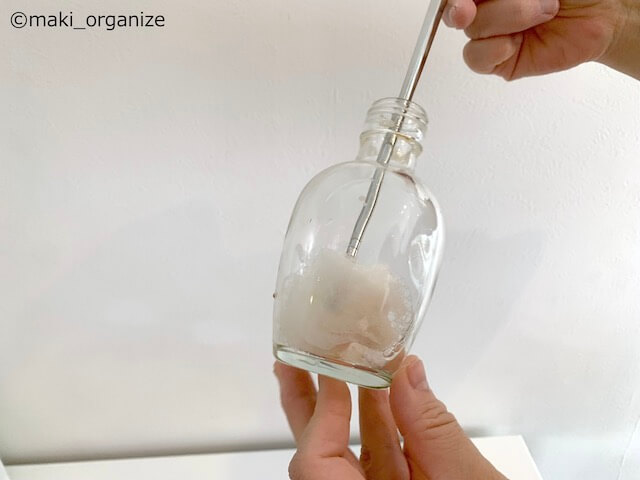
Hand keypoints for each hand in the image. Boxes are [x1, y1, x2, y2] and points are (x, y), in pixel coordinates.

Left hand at [274, 356, 506, 478]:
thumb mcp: (465, 479)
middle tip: (291, 364)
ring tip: (344, 362)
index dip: (321, 413)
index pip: (317, 463)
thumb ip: (434, 430)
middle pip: (318, 456)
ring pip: (350, 454)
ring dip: (349, 406)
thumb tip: (407, 372)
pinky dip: (383, 423)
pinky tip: (385, 392)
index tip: (331, 372)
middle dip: (307, 407)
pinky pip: (381, 459)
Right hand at [442, 0, 639, 79]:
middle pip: (458, 9)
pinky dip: (494, 49)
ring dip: (507, 18)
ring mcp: (491, 35)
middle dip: (464, 7)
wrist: (604, 14)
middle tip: (469, 7)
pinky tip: (516, 41)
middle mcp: (487, 9)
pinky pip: (477, 58)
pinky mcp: (499, 61)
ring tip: (543, 11)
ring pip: (472, 29)